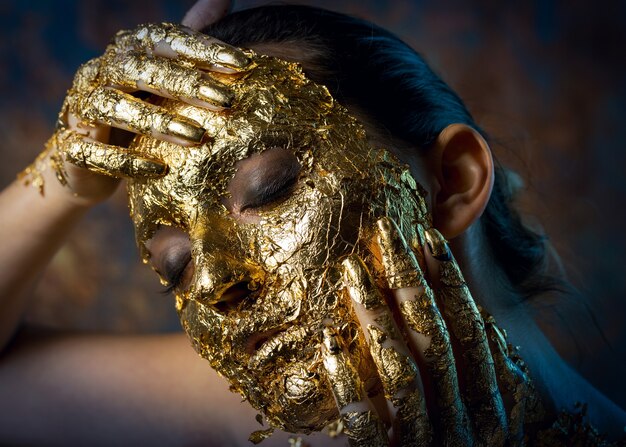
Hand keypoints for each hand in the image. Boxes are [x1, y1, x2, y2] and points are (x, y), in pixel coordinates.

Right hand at [22, 20, 248, 205]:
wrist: (87, 163)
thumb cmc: (137, 113)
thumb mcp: (164, 78)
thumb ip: (189, 44)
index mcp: (126, 53)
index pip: (164, 40)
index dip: (202, 49)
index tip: (242, 64)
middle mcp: (100, 73)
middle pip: (140, 69)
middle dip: (185, 84)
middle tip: (226, 101)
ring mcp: (82, 109)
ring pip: (112, 107)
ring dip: (156, 122)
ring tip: (197, 137)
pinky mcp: (73, 148)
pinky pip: (95, 153)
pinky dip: (126, 162)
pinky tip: (159, 171)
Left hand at [321, 219, 540, 445]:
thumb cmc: (462, 446)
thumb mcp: (485, 412)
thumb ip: (488, 374)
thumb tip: (488, 320)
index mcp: (490, 407)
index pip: (470, 331)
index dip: (450, 283)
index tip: (425, 235)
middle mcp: (464, 425)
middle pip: (435, 342)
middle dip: (409, 284)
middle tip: (382, 232)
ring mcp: (426, 446)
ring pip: (400, 375)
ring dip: (374, 319)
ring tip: (349, 271)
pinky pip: (364, 427)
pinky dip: (346, 386)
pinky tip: (326, 344)